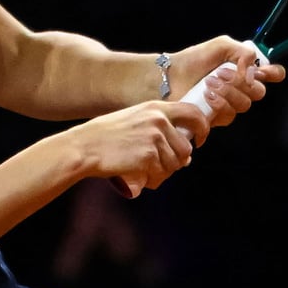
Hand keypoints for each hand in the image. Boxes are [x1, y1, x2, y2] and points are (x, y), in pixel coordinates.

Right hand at [69, 100, 206, 196]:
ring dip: (164, 172)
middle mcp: (159, 120)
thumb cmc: (106, 137)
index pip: (193, 113)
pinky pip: (162, 174)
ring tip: (146, 171)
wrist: (85, 147)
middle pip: (186, 147)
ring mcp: (154, 138)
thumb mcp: (135, 120)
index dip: (202, 128)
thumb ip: (160, 130)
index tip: (200, 140)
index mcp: (156, 108)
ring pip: (175, 164)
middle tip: (161, 165)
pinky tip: (141, 176)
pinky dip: (153, 180)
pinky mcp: (149, 156)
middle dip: (178, 161)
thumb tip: (187, 156)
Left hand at [167, 37, 283, 124]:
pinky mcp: (218, 117)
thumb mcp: (222, 45)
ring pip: (244, 105)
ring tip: (208, 83)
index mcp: (246, 69)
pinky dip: (218, 104)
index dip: (273, 74)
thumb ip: (244, 52)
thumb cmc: (194, 60)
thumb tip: (252, 74)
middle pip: (259, 92)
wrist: (172, 77)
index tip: (262, 71)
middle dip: (240, 82)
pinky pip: (229, 115)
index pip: (272, 74)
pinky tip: (206, 96)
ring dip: (227, 92)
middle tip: (221, 73)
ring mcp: (231, 104)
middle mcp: (241, 88)